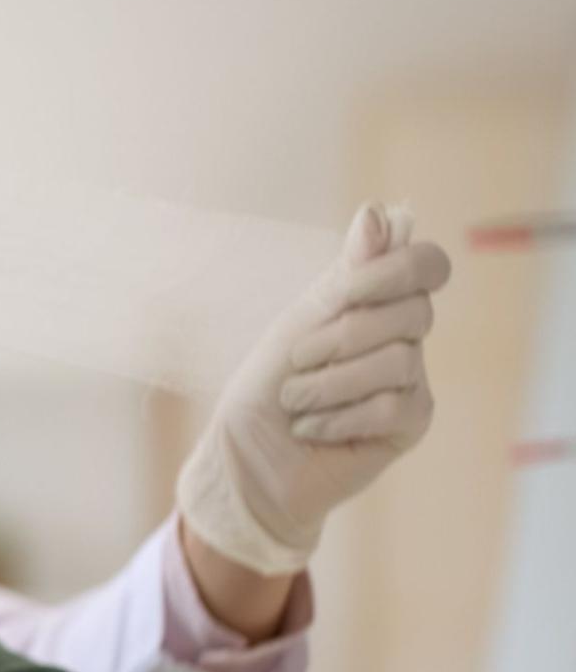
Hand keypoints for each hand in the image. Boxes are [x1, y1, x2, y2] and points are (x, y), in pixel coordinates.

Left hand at [178, 204, 451, 575]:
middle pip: (412, 310)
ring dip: (328, 383)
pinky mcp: (411, 423)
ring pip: (398, 360)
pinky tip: (312, 428)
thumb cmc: (265, 389)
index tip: (344, 294)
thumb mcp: (297, 323)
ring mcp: (411, 380)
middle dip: (340, 336)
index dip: (392, 272)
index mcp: (375, 303)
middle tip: (296, 362)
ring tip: (295, 401)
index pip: (425, 265)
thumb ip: (345, 275)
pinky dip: (338, 417)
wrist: (248, 461)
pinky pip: (391, 405)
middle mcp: (403, 335)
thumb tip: (379, 211)